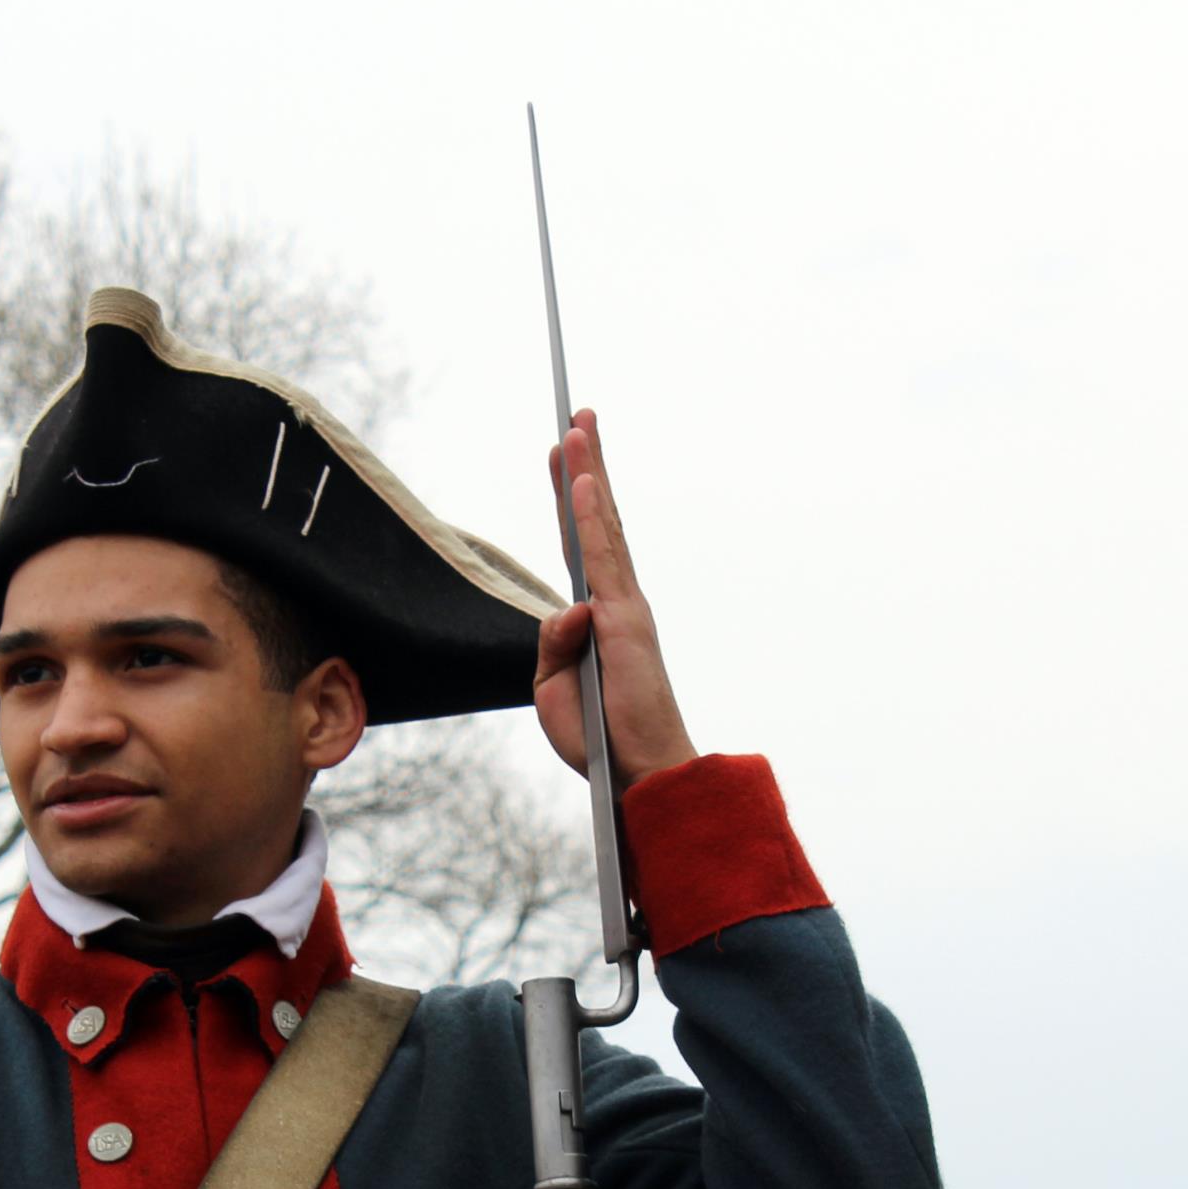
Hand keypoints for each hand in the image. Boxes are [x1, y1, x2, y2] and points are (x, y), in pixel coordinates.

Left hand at [534, 411, 697, 788]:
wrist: (636, 773)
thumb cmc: (600, 738)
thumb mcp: (553, 688)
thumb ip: (551, 644)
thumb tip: (566, 609)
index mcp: (596, 618)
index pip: (578, 546)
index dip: (569, 499)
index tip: (562, 457)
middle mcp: (615, 602)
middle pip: (594, 520)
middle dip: (584, 465)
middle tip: (575, 415)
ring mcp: (623, 606)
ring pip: (601, 525)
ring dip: (588, 471)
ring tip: (577, 423)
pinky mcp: (624, 620)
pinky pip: (602, 558)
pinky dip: (591, 516)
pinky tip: (583, 480)